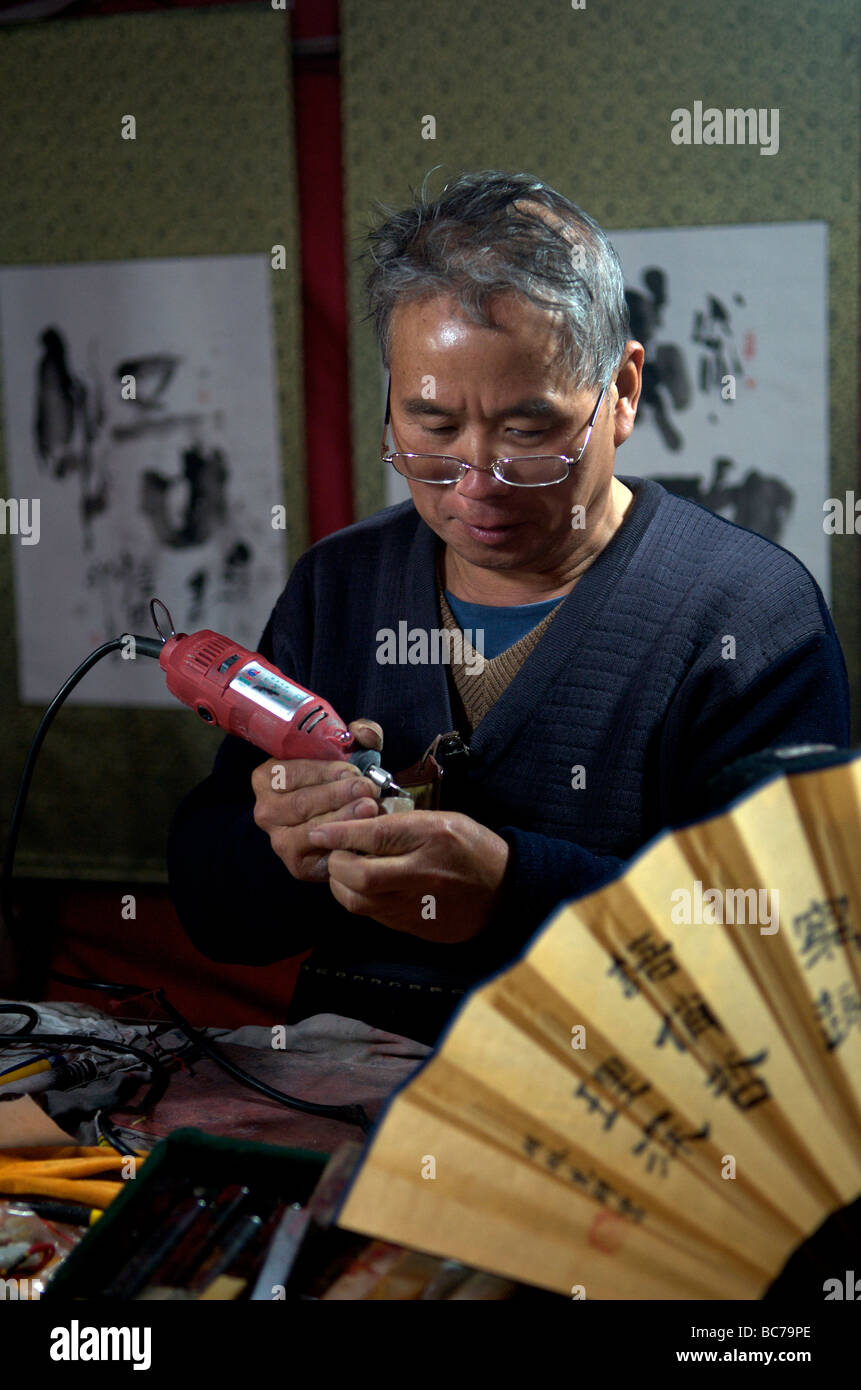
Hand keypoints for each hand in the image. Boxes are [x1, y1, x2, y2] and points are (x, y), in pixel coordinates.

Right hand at [251, 719, 383, 882]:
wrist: (347, 821)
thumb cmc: (342, 781)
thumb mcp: (349, 752)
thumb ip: (359, 734)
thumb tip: (362, 731)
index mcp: (268, 777)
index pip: (292, 773)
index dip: (324, 772)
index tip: (352, 771)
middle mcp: (265, 810)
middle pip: (301, 803)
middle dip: (338, 795)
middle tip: (368, 790)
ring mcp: (279, 840)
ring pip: (311, 828)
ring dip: (343, 818)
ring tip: (369, 808)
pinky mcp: (297, 864)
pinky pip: (320, 853)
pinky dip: (343, 843)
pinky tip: (362, 834)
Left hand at [307, 810, 509, 942]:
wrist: (504, 892)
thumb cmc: (472, 848)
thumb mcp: (444, 819)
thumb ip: (402, 821)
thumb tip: (358, 820)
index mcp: (432, 836)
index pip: (374, 835)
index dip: (340, 833)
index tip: (319, 831)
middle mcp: (423, 872)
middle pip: (360, 875)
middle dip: (337, 862)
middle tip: (335, 852)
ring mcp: (417, 905)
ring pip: (358, 901)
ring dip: (341, 884)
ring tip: (344, 870)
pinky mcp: (413, 926)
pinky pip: (371, 915)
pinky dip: (358, 899)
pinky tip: (362, 886)